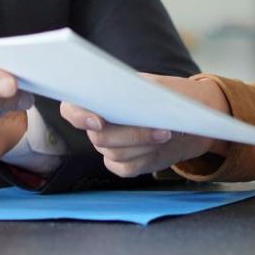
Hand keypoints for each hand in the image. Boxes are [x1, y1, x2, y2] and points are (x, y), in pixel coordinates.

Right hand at [59, 76, 229, 178]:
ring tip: (166, 132)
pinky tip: (158, 145)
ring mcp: (108, 146)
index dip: (79, 116)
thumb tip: (131, 100)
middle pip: (99, 137)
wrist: (183, 120)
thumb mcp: (156, 87)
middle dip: (131, 134)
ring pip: (115, 153)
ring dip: (143, 143)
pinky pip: (126, 167)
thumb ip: (139, 91)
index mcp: (97, 99)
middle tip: (159, 128)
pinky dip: (146, 157)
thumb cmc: (166, 98)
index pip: (71, 109)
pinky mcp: (120, 164)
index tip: (99, 121)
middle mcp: (97, 125)